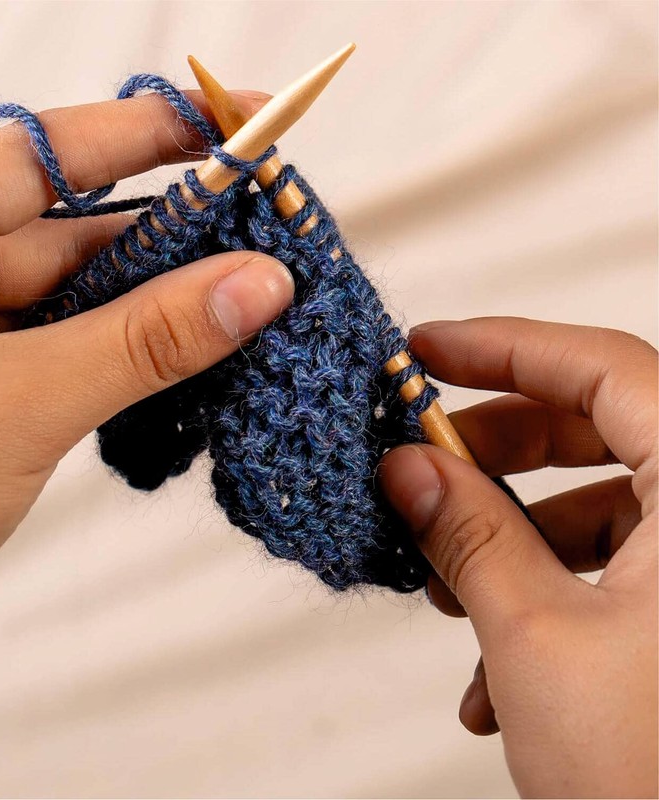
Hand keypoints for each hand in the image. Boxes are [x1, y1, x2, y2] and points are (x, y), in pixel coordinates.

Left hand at [0, 91, 293, 681]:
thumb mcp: (25, 403)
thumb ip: (147, 340)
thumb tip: (257, 285)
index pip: (50, 152)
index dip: (152, 130)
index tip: (238, 120)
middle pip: (74, 222)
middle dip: (172, 230)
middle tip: (263, 229)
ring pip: (78, 288)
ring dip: (155, 298)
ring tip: (243, 296)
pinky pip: (69, 338)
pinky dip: (125, 345)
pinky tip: (183, 352)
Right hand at [380, 318, 656, 797]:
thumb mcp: (540, 641)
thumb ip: (468, 536)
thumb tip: (408, 469)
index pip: (602, 365)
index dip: (502, 346)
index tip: (425, 349)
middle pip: (599, 428)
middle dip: (495, 449)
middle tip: (423, 461)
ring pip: (602, 504)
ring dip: (513, 538)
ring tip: (449, 587)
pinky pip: (620, 567)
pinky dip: (550, 593)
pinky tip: (498, 670)